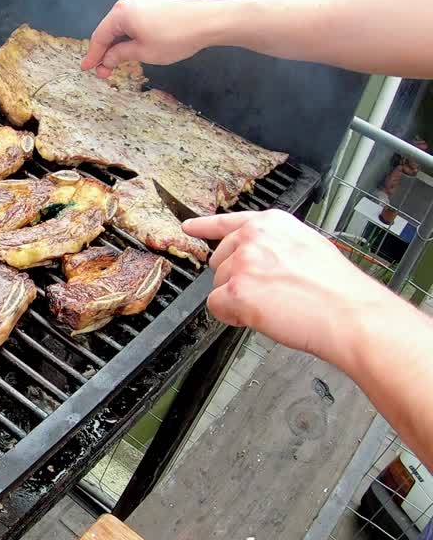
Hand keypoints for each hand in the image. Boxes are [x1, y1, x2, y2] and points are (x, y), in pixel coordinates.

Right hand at [81, 0, 219, 77]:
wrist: (208, 21)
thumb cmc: (175, 37)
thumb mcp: (143, 52)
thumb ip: (120, 55)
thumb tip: (106, 60)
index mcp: (121, 12)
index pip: (99, 36)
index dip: (92, 55)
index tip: (86, 69)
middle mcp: (128, 2)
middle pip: (109, 30)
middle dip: (104, 51)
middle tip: (103, 71)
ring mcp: (142, 1)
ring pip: (121, 26)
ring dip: (117, 45)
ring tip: (115, 63)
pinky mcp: (154, 4)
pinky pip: (133, 22)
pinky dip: (128, 36)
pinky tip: (129, 49)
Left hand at [182, 210, 392, 366]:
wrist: (351, 314)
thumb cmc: (338, 289)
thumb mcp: (308, 247)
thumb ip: (276, 246)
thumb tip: (259, 259)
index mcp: (272, 224)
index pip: (228, 222)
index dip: (205, 227)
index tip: (188, 227)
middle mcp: (253, 238)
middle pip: (219, 262)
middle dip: (236, 281)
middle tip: (269, 293)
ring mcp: (242, 263)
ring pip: (217, 287)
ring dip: (238, 301)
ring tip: (275, 304)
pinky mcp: (235, 290)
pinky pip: (216, 307)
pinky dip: (233, 317)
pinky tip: (261, 316)